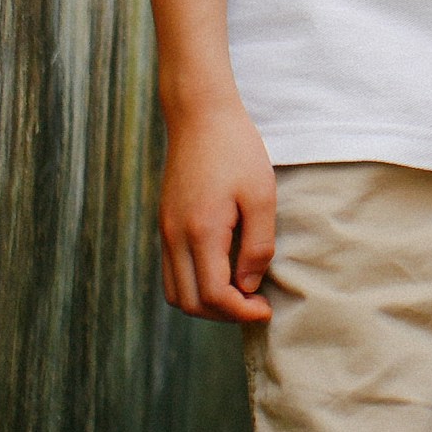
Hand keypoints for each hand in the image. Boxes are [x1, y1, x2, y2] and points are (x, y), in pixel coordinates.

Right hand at [156, 97, 277, 322]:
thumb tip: (249, 286)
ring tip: (240, 294)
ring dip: (206, 303)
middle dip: (223, 314)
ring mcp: (165, 232)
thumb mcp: (262, 195)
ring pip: (175, 292)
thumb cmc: (237, 151)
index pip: (213, 295)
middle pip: (189, 303)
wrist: (201, 116)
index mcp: (200, 231)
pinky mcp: (165, 225)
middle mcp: (175, 237)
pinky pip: (172, 272)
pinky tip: (222, 274)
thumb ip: (258, 245)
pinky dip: (193, 285)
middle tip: (256, 305)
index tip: (266, 309)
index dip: (241, 312)